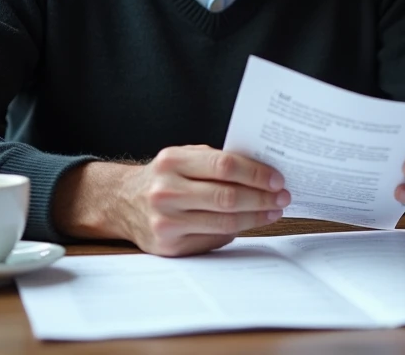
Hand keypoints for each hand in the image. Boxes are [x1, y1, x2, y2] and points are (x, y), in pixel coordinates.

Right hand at [115, 145, 289, 256]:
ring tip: (273, 211)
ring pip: (224, 222)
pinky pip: (213, 239)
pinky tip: (249, 223)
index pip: (224, 166)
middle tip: (283, 197)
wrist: (122, 203)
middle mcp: (166, 192)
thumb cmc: (163, 177)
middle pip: (227, 197)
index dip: (256, 174)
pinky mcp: (169, 246)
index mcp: (172, 162)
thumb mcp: (182, 158)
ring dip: (255, 218)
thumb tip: (262, 172)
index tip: (277, 179)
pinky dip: (236, 232)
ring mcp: (166, 222)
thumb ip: (215, 161)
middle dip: (261, 198)